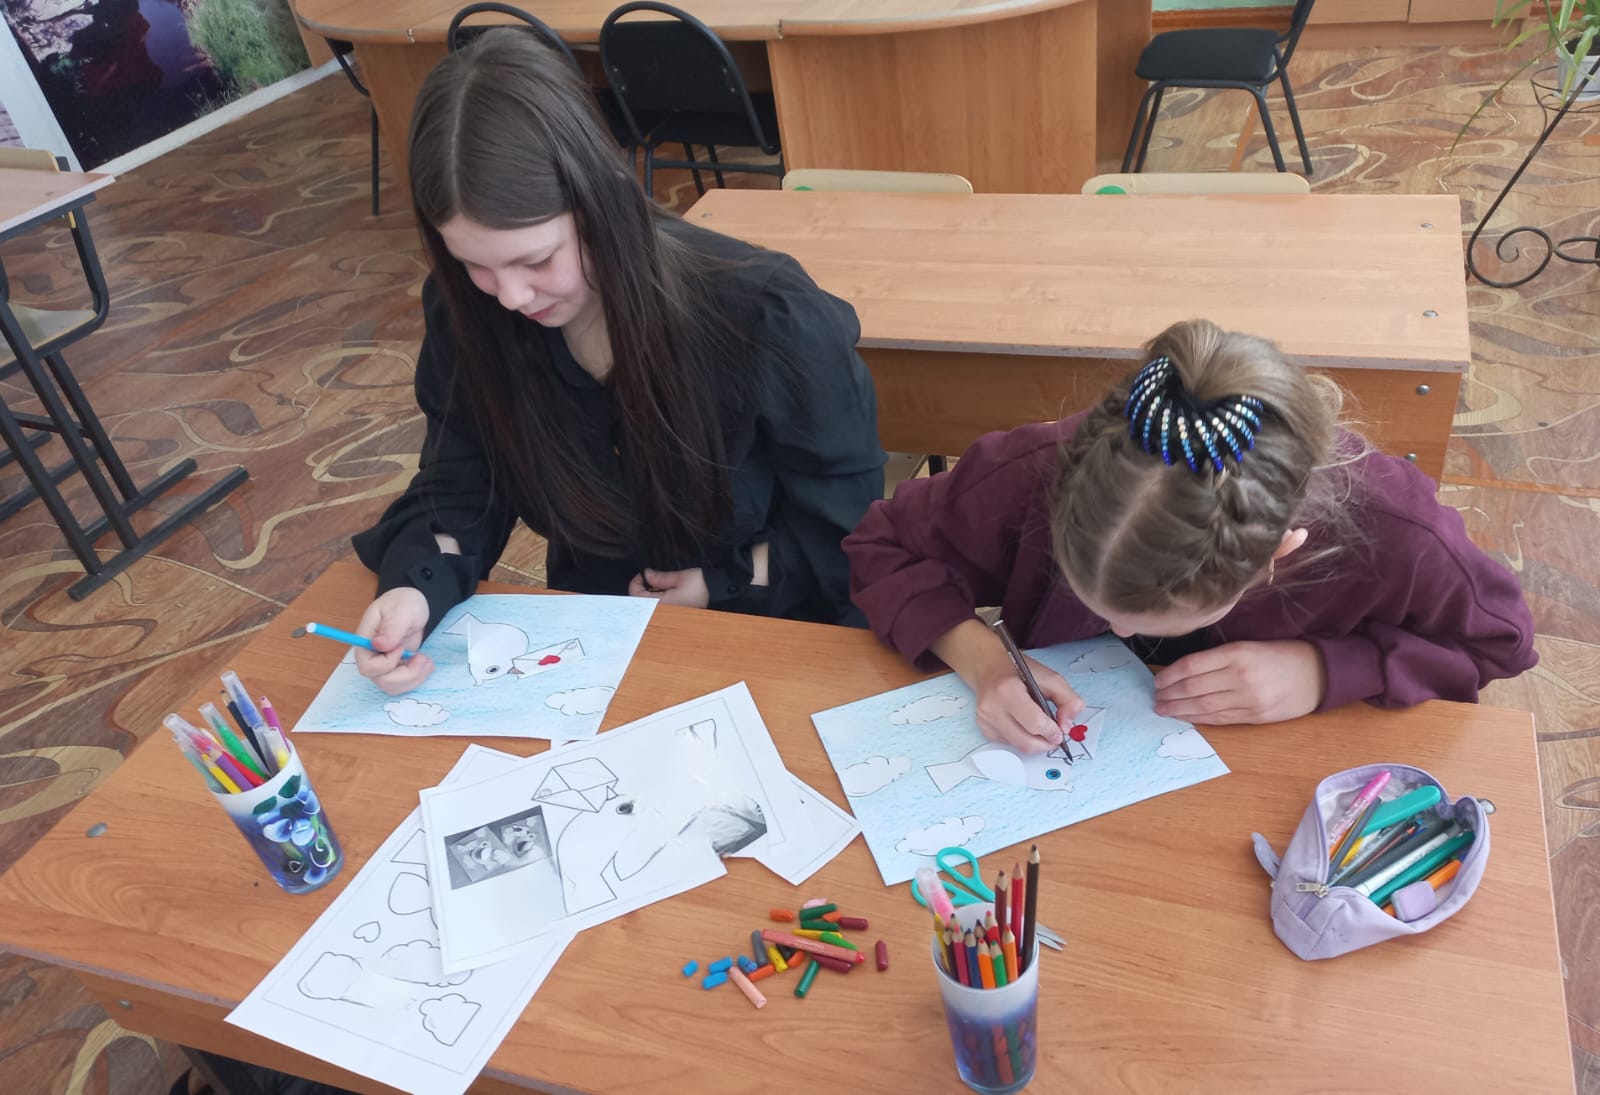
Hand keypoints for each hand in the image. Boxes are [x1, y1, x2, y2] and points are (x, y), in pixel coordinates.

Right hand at [353, 587, 434, 694]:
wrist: (413, 605)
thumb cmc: (404, 602)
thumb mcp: (401, 609)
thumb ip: (392, 627)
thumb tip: (378, 645)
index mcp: (366, 641)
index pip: (367, 666)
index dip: (385, 664)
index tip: (401, 648)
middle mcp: (372, 656)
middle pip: (381, 681)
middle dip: (405, 675)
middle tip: (421, 658)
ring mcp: (384, 664)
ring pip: (393, 686)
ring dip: (414, 678)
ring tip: (426, 660)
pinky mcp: (397, 668)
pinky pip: (404, 684)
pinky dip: (418, 678)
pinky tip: (427, 663)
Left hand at [628, 567, 708, 607]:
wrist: (719, 593)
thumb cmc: (701, 584)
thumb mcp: (680, 577)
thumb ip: (660, 578)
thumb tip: (646, 574)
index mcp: (663, 604)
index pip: (637, 597)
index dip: (635, 583)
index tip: (643, 573)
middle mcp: (664, 613)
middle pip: (640, 604)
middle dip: (641, 590)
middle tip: (648, 578)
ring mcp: (669, 615)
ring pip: (649, 607)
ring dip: (648, 595)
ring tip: (657, 583)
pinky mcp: (675, 615)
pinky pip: (658, 608)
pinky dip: (656, 599)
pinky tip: (664, 591)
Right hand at [932, 619, 1083, 753]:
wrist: (989, 667)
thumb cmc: (1019, 671)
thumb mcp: (1050, 677)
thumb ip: (1068, 700)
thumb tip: (1066, 726)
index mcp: (1008, 690)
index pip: (1036, 724)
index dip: (1053, 732)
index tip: (1060, 730)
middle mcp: (992, 707)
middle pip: (1026, 742)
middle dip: (1045, 743)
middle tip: (1054, 737)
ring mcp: (985, 719)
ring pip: (1018, 747)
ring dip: (1034, 743)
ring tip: (1041, 729)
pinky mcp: (983, 728)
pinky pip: (1009, 744)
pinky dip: (1021, 739)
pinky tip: (1023, 725)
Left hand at [1152, 640, 1325, 724]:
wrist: (1318, 673)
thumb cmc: (1279, 655)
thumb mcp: (1248, 646)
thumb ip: (1218, 658)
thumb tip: (1182, 671)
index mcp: (1238, 653)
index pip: (1192, 665)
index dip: (1170, 675)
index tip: (1157, 680)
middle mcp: (1241, 677)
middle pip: (1195, 688)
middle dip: (1171, 695)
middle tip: (1155, 698)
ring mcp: (1250, 699)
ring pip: (1205, 707)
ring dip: (1180, 710)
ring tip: (1164, 710)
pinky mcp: (1257, 717)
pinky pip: (1222, 719)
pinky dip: (1201, 719)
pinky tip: (1187, 717)